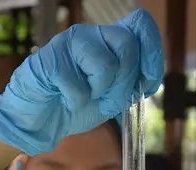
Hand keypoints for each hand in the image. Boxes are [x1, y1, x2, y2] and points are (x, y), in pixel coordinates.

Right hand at [0, 9, 163, 155]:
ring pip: (106, 64)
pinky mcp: (50, 59)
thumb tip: (150, 77)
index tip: (150, 81)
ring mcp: (69, 43)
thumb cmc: (78, 104)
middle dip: (124, 82)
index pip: (140, 24)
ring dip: (99, 92)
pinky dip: (76, 103)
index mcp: (109, 40)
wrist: (43, 118)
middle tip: (108, 99)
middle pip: (127, 45)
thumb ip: (131, 83)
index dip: (152, 52)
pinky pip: (78, 87)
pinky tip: (65, 100)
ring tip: (86, 98)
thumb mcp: (113, 96)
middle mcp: (91, 34)